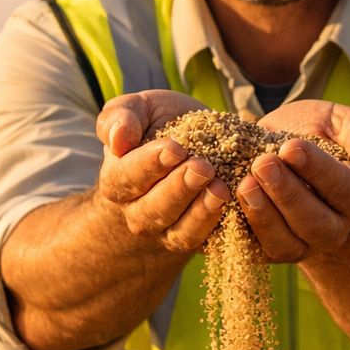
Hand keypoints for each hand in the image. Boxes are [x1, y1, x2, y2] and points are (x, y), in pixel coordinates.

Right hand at [93, 91, 230, 254]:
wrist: (187, 149)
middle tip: (203, 168)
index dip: (150, 164)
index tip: (175, 149)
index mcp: (117, 180)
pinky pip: (202, 241)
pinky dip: (217, 227)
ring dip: (201, 212)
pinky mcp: (193, 238)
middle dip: (180, 189)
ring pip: (178, 232)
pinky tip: (232, 206)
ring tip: (220, 190)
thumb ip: (120, 117)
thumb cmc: (157, 125)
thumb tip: (117, 139)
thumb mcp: (139, 108)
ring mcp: (165, 231)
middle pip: (153, 209)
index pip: (127, 177)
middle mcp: (137, 212)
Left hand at [237, 101, 349, 262]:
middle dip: (287, 194)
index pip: (346, 189)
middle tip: (262, 164)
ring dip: (264, 215)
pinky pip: (255, 251)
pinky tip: (225, 203)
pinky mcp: (270, 251)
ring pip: (286, 244)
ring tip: (244, 184)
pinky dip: (238, 230)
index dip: (319, 170)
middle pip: (316, 223)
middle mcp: (335, 228)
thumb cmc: (318, 133)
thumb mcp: (340, 121)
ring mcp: (302, 245)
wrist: (285, 155)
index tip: (291, 147)